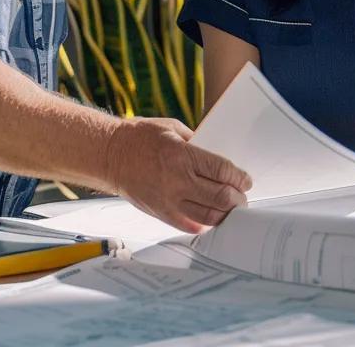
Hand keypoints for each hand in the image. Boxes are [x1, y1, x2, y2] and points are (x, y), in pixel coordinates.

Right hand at [105, 117, 252, 233]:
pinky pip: (189, 225)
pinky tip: (210, 218)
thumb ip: (196, 142)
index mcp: (181, 155)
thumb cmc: (138, 138)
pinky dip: (204, 224)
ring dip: (225, 214)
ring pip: (208, 216)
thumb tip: (216, 158)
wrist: (109, 155)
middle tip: (241, 197)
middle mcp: (177, 180)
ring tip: (230, 209)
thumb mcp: (172, 128)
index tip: (245, 180)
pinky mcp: (161, 213)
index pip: (222, 171)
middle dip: (237, 198)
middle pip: (221, 197)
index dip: (240, 178)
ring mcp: (169, 200)